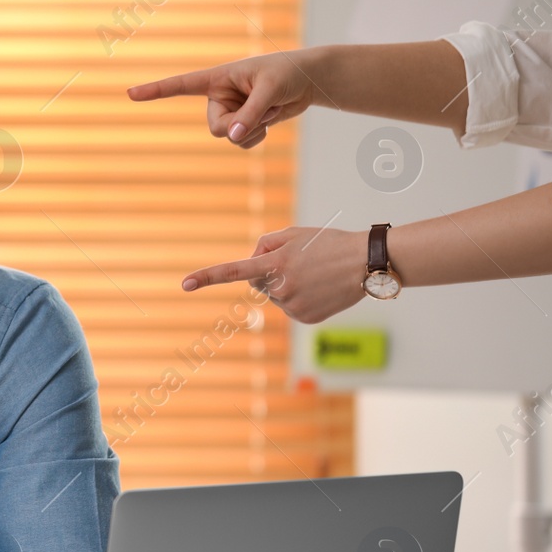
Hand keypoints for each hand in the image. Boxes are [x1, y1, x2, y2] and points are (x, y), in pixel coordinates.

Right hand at [127, 49, 322, 147]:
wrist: (309, 79)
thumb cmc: (288, 73)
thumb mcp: (270, 91)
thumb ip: (249, 114)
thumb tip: (232, 138)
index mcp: (217, 77)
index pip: (181, 85)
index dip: (155, 91)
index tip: (130, 94)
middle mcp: (218, 96)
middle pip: (215, 127)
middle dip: (240, 125)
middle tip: (264, 107)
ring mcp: (230, 111)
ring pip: (228, 138)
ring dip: (253, 129)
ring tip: (271, 108)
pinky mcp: (242, 123)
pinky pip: (241, 143)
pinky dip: (258, 136)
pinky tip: (270, 119)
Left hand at [182, 226, 367, 323]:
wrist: (367, 263)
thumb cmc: (328, 243)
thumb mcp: (294, 233)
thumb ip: (265, 245)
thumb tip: (249, 264)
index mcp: (275, 263)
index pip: (234, 271)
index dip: (208, 276)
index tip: (184, 284)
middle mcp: (281, 287)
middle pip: (257, 283)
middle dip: (268, 273)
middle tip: (298, 262)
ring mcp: (293, 306)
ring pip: (274, 297)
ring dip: (286, 285)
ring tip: (314, 275)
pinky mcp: (305, 318)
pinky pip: (289, 308)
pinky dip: (299, 299)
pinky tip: (319, 289)